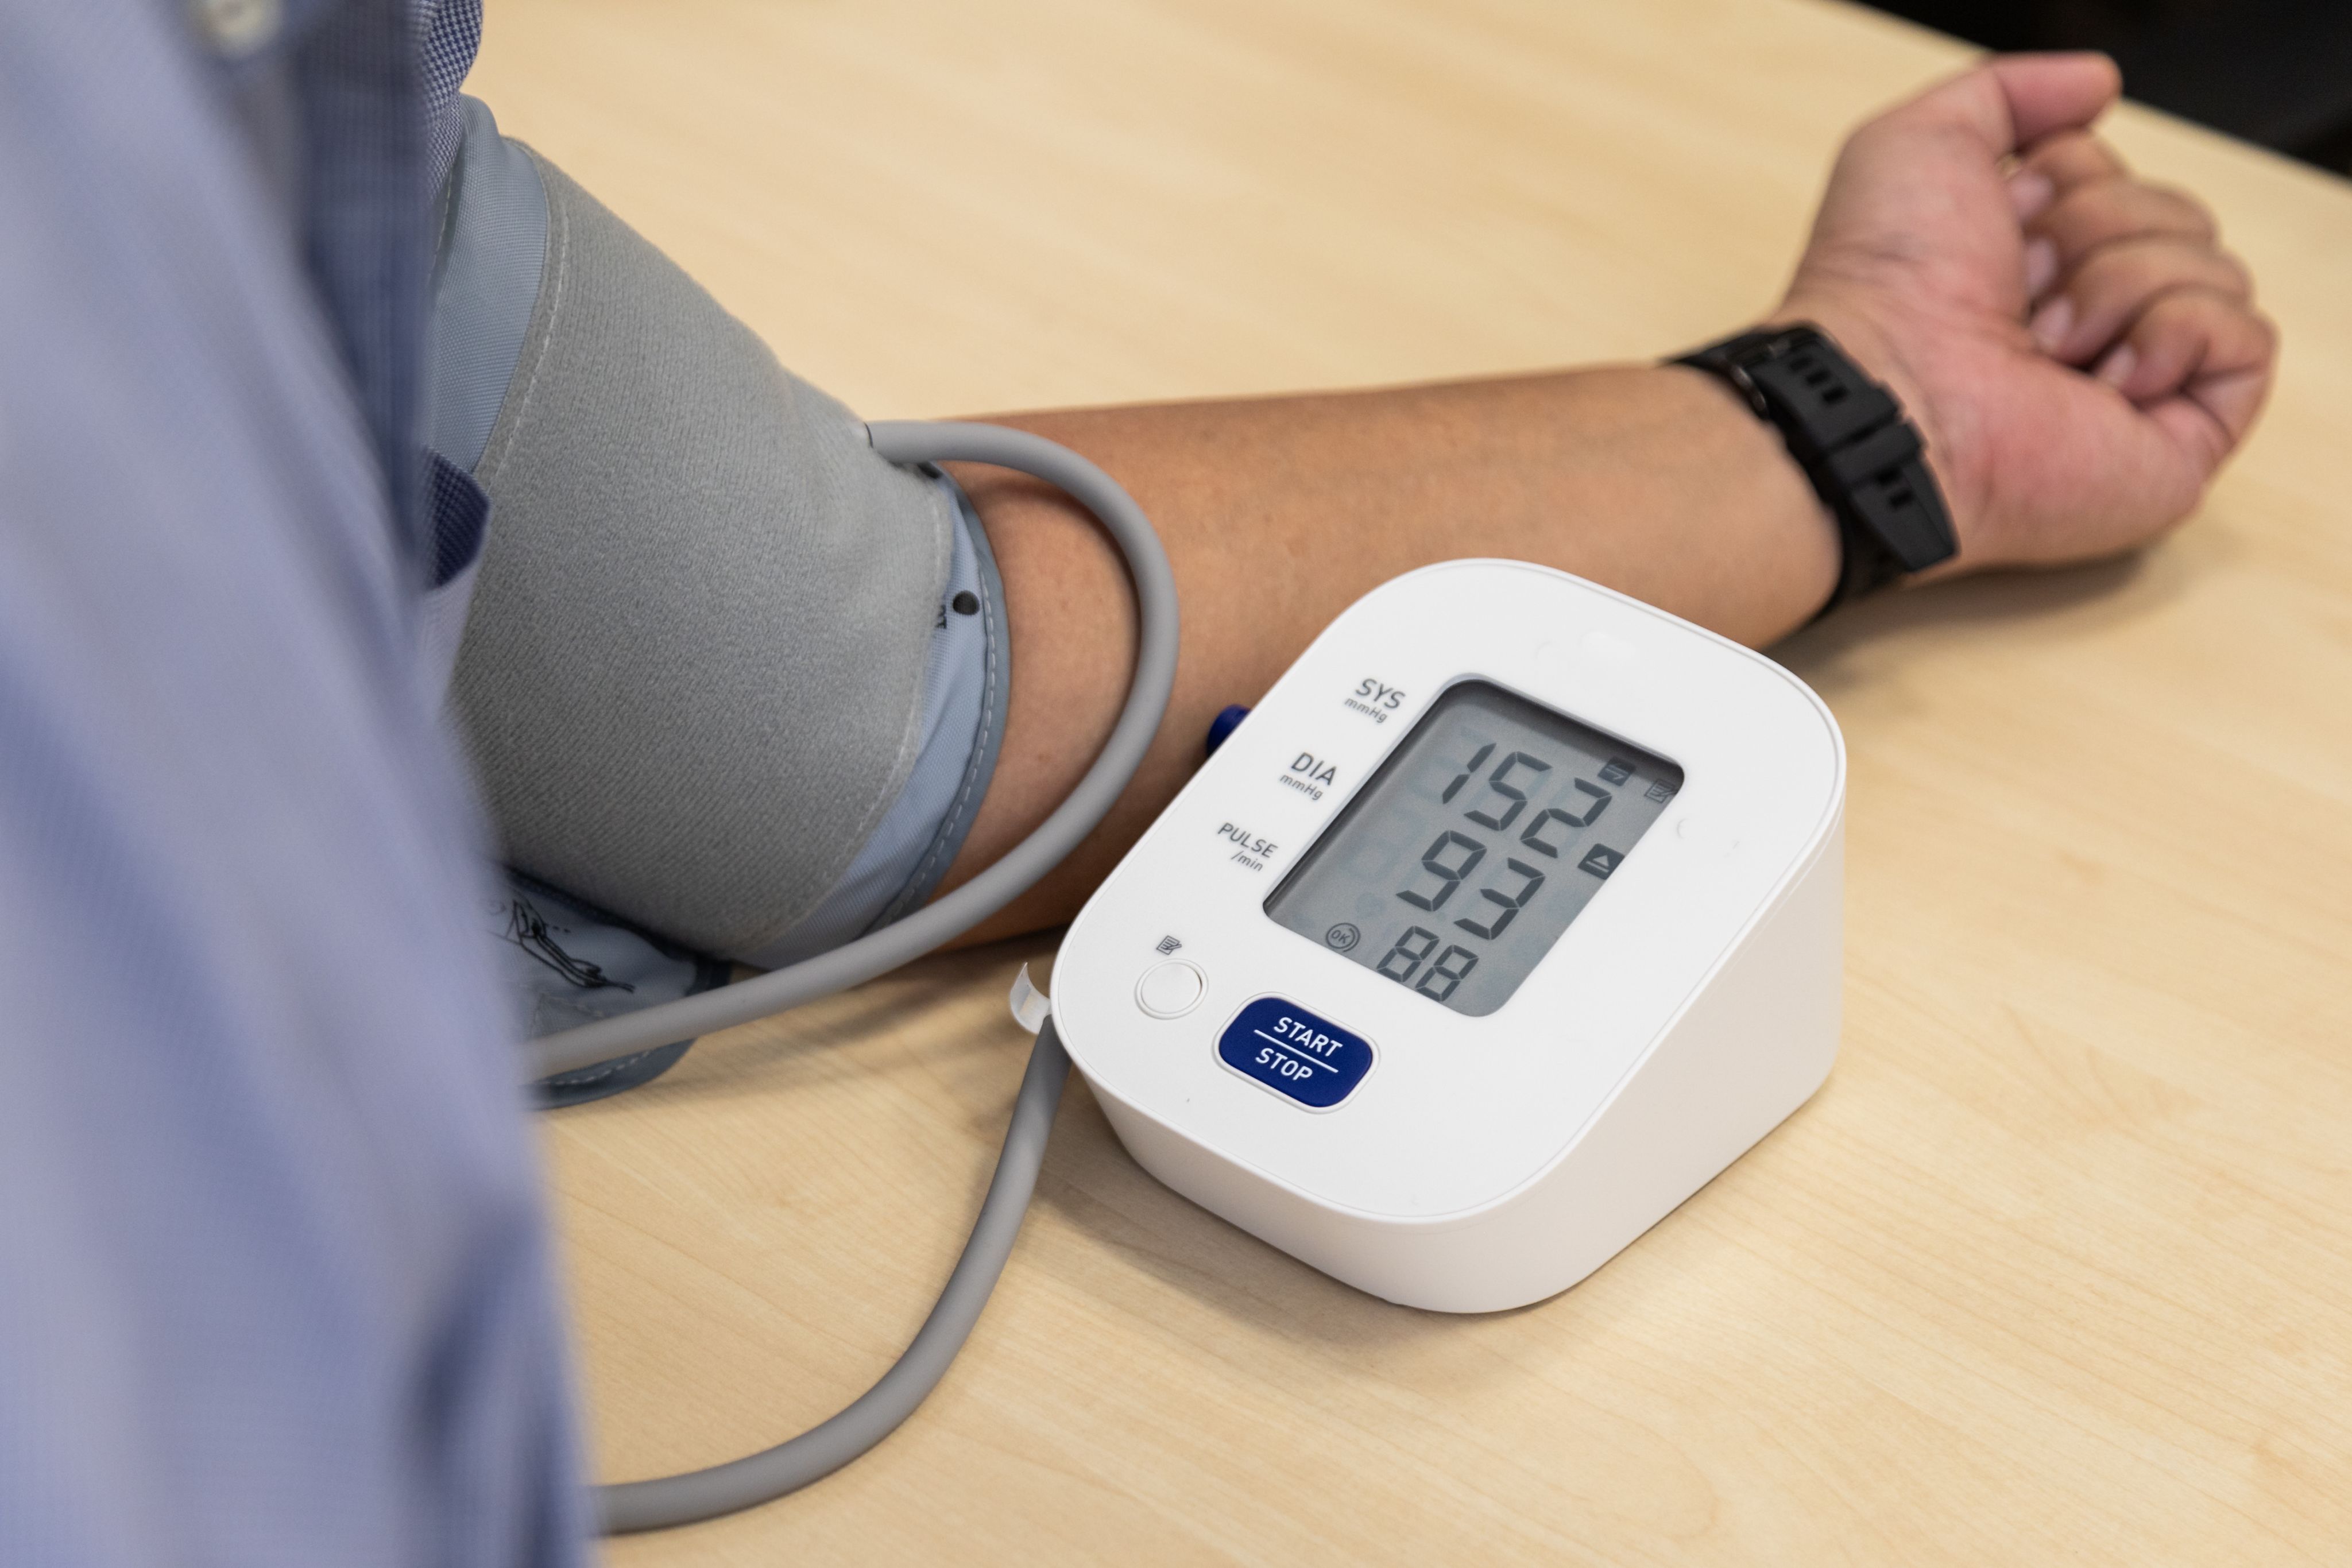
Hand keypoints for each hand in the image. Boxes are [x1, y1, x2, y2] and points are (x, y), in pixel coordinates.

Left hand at [1771, 54, 2274, 573]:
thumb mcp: (1921, 141)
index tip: (2002, 217)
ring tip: (2044, 345)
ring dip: (2122, 284)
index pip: (2118, 177)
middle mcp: (2083, 325)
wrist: (1887, 393)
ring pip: (2213, 268)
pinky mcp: (2179, 443)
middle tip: (2020, 290)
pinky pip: (2249, 339)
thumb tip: (2099, 85)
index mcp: (2030, 266)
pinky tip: (2102, 381)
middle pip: (2177, 214)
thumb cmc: (1885, 282)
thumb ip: (2009, 90)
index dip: (2069, 179)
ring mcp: (2135, 386)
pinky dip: (2178, 334)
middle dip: (2098, 229)